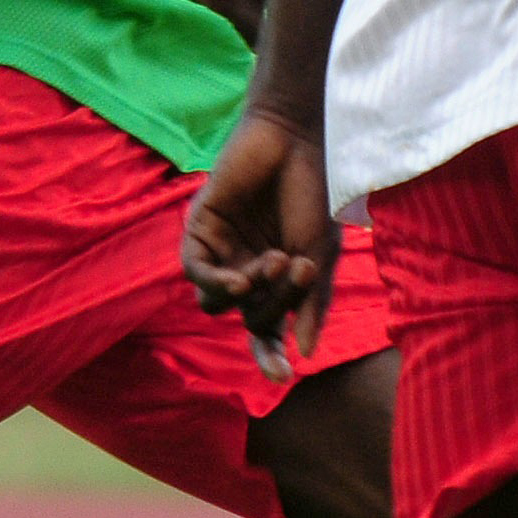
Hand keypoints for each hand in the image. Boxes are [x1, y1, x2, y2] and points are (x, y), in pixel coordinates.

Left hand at [181, 108, 339, 355]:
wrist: (295, 140)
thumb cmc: (314, 194)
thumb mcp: (322, 254)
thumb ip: (312, 302)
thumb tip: (307, 352)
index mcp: (273, 282)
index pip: (264, 332)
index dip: (269, 356)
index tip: (283, 377)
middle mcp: (243, 271)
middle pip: (246, 316)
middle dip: (275, 301)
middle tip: (298, 267)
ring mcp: (220, 252)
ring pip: (216, 301)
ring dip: (246, 292)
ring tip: (271, 263)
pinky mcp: (198, 230)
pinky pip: (195, 271)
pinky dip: (216, 281)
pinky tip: (239, 278)